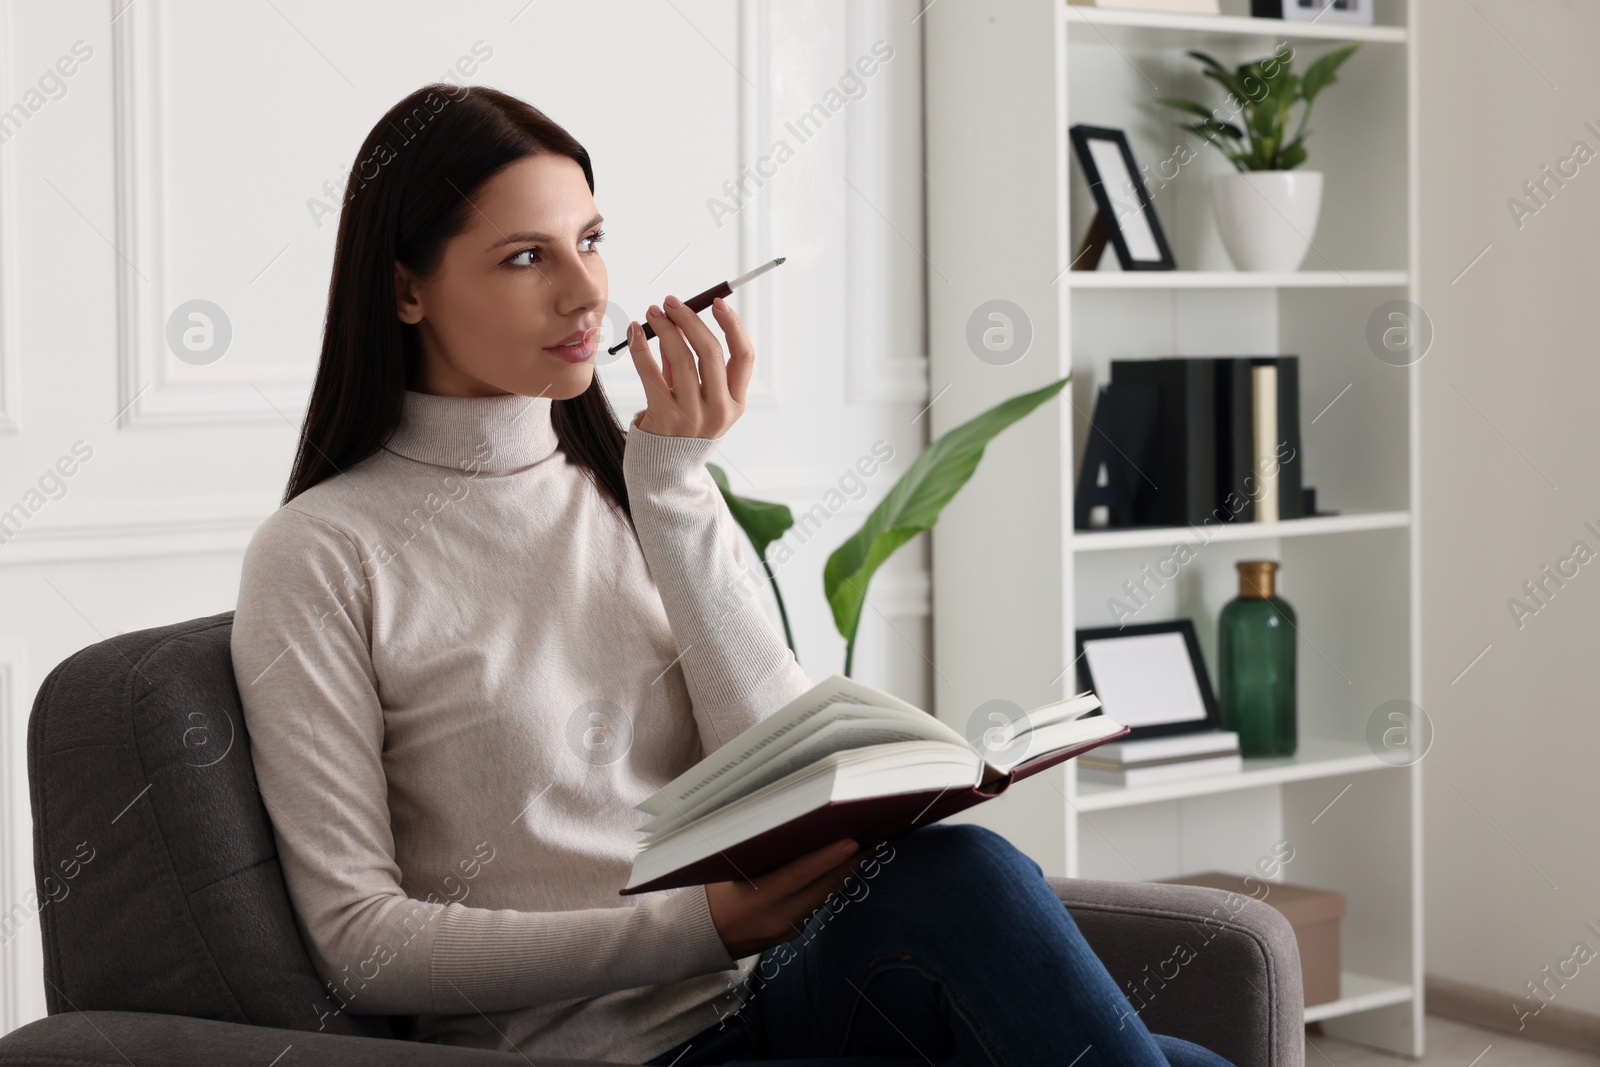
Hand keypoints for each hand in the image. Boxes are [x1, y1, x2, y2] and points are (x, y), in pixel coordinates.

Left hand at [626, 294, 752, 438]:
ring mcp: (692, 416)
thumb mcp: (701, 399)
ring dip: (664, 327)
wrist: (666, 470)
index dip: (732, 325)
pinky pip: (650, 373)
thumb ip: (693, 362)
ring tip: (653, 312)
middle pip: (710, 352)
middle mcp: (719, 410)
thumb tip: (680, 319)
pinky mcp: (663, 418)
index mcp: (736, 404)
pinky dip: (640, 347)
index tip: (717, 303)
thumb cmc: (685, 426)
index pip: (744, 356)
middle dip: (690, 319)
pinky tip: (634, 331)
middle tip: (672, 302)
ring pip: (680, 358)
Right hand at [704, 838, 868, 957]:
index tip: (853, 841)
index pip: (800, 875)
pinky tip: (843, 865)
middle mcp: (778, 917)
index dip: (828, 858)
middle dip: (849, 860)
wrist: (702, 937)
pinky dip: (831, 883)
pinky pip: (818, 903)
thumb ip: (757, 851)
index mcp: (759, 899)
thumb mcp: (727, 869)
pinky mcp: (794, 931)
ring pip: (826, 894)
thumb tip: (790, 821)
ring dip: (845, 870)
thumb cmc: (712, 893)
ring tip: (866, 843)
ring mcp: (789, 928)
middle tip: (872, 832)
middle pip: (823, 885)